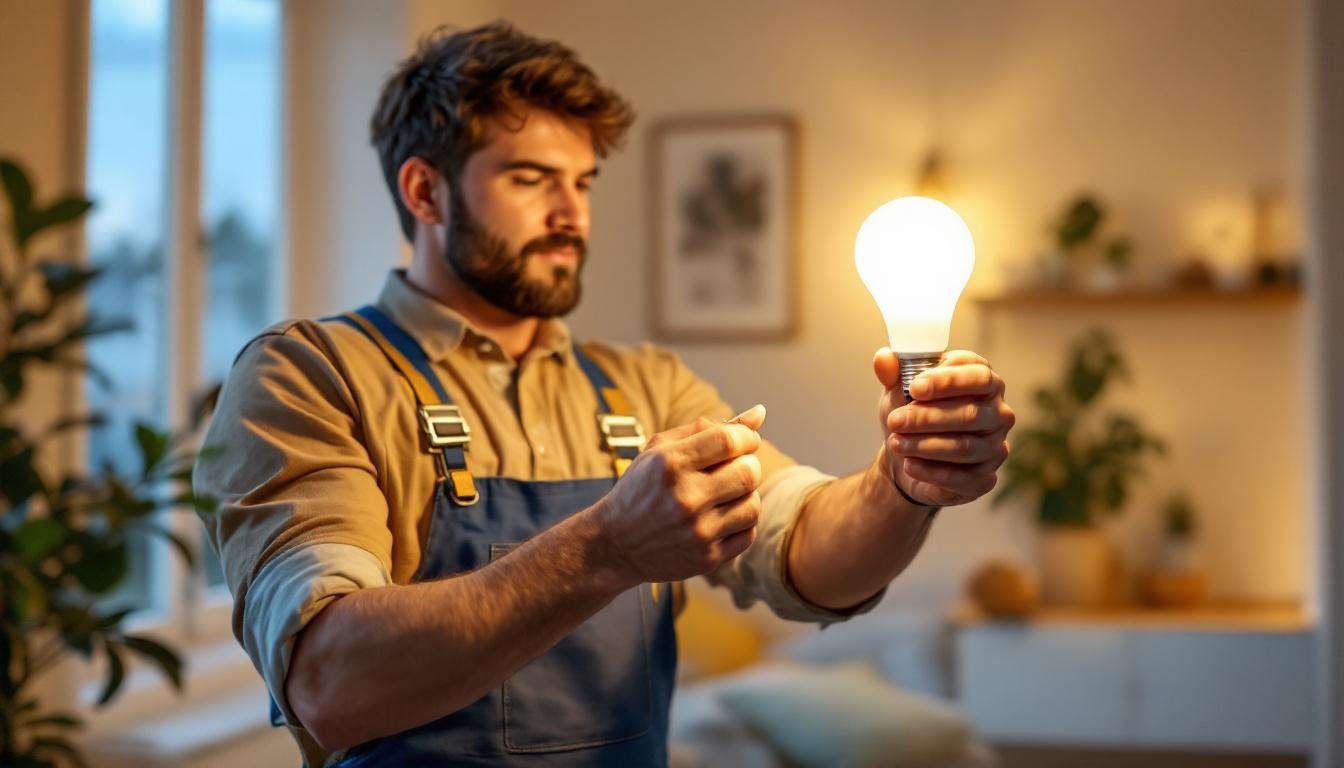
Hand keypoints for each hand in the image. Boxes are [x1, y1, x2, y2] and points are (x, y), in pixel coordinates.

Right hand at [594, 405, 766, 584]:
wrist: (614, 546)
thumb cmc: (642, 489)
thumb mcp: (661, 450)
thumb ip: (708, 428)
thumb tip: (759, 413)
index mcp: (670, 464)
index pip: (730, 441)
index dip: (746, 437)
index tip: (743, 441)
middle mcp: (685, 499)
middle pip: (749, 472)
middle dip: (747, 464)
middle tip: (732, 468)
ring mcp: (698, 532)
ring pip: (754, 504)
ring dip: (745, 495)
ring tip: (724, 494)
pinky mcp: (707, 559)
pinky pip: (749, 533)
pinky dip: (740, 522)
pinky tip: (720, 517)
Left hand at [874, 349, 1013, 506]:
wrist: (908, 457)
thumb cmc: (913, 413)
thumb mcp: (899, 391)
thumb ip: (894, 373)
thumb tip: (884, 358)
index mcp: (984, 381)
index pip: (978, 376)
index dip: (946, 381)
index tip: (913, 387)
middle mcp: (998, 413)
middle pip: (970, 414)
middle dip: (927, 418)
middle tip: (894, 420)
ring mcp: (995, 446)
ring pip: (965, 447)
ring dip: (925, 445)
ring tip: (895, 443)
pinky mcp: (984, 477)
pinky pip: (962, 477)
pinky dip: (932, 471)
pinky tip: (909, 465)